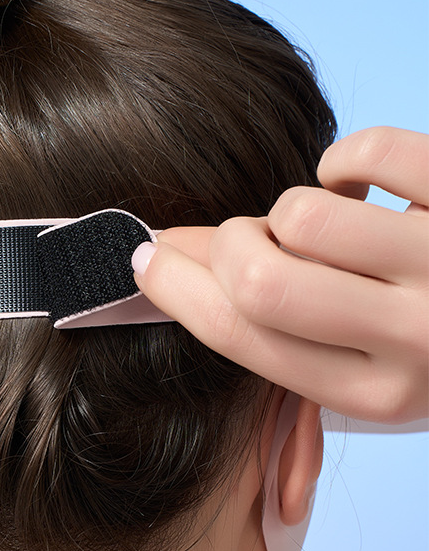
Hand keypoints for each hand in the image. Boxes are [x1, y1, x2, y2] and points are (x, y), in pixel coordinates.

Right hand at [132, 127, 428, 424]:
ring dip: (296, 206)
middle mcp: (416, 343)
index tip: (148, 255)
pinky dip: (348, 158)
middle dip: (228, 244)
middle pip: (258, 282)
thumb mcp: (383, 378)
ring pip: (305, 214)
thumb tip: (153, 274)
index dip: (176, 288)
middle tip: (248, 237)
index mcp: (380, 397)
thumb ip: (285, 353)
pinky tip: (370, 187)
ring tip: (330, 221)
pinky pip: (368, 153)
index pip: (243, 339)